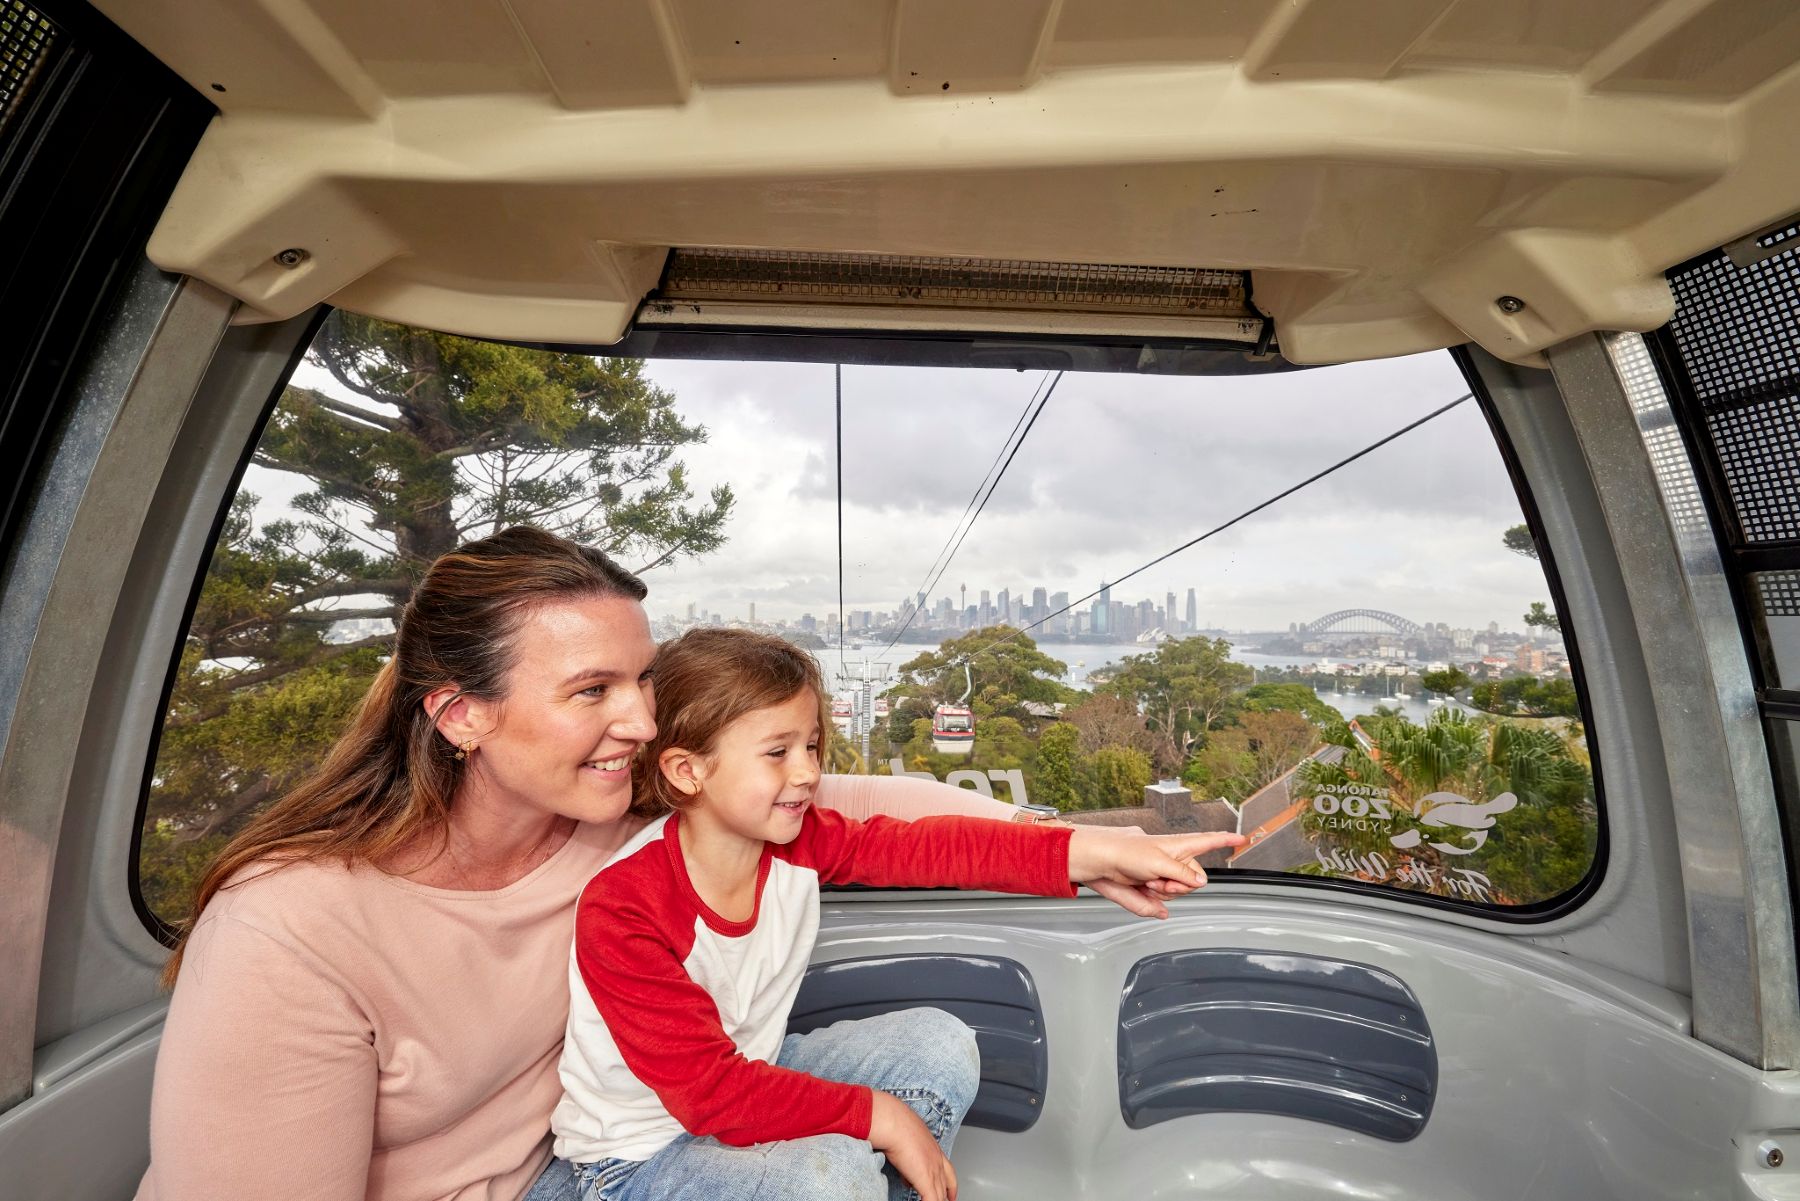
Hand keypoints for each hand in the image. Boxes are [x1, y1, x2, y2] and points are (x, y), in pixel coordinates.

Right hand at [869, 1089, 957, 1200]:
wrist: (894, 1123)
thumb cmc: (896, 1125)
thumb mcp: (907, 1141)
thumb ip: (909, 1159)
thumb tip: (906, 1176)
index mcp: (934, 1150)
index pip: (948, 1172)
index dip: (950, 1187)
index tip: (950, 1195)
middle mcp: (937, 1160)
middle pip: (947, 1186)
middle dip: (945, 1197)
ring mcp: (933, 1171)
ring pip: (940, 1196)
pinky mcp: (926, 1180)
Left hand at [1068, 828, 1247, 918]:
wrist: (1102, 862)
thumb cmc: (1126, 852)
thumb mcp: (1160, 862)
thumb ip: (1184, 873)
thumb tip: (1201, 881)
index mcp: (1178, 846)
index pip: (1208, 841)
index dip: (1225, 840)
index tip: (1242, 838)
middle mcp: (1173, 859)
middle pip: (1194, 879)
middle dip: (1179, 885)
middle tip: (1159, 880)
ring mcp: (1162, 873)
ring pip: (1178, 893)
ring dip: (1163, 892)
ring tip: (1146, 881)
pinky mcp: (1151, 886)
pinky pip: (1163, 900)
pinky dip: (1155, 900)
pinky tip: (1144, 891)